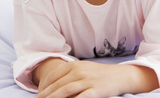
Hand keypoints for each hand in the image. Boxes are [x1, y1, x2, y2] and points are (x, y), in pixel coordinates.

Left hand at [36, 60, 158, 97]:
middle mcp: (79, 71)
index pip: (53, 75)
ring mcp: (87, 80)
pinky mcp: (95, 90)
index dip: (44, 86)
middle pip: (57, 84)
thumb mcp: (83, 69)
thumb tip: (54, 86)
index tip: (39, 94)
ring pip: (65, 90)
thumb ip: (69, 75)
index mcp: (74, 65)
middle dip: (46, 94)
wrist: (120, 76)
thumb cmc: (99, 74)